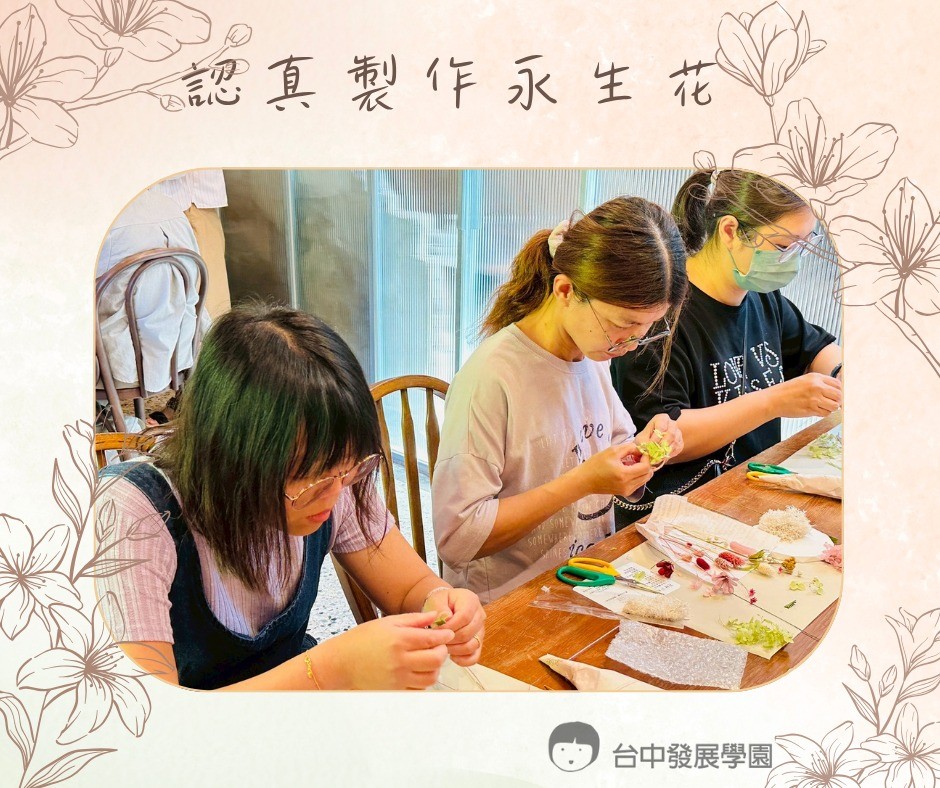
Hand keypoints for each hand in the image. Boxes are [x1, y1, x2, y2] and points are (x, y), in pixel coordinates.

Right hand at [327, 611, 453, 688]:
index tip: (448, 634)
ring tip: (429, 659)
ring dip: (435, 668)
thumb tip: (434, 617)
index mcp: (399, 640)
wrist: (340, 664)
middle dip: (442, 652)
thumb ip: (413, 620)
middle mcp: (400, 661)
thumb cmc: (361, 640)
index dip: (444, 636)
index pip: (432, 639)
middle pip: (436, 660)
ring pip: (430, 677)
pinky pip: (419, 689)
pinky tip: (418, 670)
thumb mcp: (387, 623)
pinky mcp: (395, 691)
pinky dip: (424, 680)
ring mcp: (398, 679)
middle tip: (439, 646)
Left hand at [422, 587, 485, 666]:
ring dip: (455, 649)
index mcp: (471, 601)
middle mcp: (480, 615)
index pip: (464, 617)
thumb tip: (446, 621)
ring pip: (472, 645)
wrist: (443, 606)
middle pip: (468, 632)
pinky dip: (463, 660)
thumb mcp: (437, 600)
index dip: (450, 626)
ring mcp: (480, 630)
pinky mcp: (478, 643)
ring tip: (443, 646)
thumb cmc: (440, 602)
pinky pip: (475, 656)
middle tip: (437, 640)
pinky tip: (452, 656)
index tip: (436, 630)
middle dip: (450, 639)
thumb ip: (440, 610)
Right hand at [574, 443, 653, 497]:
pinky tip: (629, 470)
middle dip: (646, 464)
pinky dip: (638, 476)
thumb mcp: (612, 451)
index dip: (646, 458)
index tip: (640, 451)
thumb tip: (639, 449)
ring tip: (633, 463)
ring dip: (642, 470)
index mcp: (624, 474)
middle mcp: (628, 485)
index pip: (646, 467)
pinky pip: (638, 483)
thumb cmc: (596, 464)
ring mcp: (627, 491)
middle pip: (648, 475)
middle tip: (638, 457)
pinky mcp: (625, 493)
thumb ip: (629, 448)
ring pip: (644, 480)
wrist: (585, 480)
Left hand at [635, 414, 683, 466]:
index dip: (655, 438)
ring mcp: (678, 433)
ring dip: (666, 451)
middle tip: (654, 453)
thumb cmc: (646, 438)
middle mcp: (672, 424)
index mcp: (662, 419)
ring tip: (657, 457)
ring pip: (675, 442)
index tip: (649, 447)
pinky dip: (670, 454)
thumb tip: (644, 449)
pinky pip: (677, 448)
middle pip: (671, 434)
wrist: (651, 443)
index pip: (661, 427)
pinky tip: (662, 457)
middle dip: (661, 446)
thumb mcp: (641, 438)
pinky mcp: (680, 442)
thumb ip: (643, 442)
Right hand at [770, 373, 841, 417]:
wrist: (774, 400)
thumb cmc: (787, 391)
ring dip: (831, 408)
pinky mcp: (811, 409)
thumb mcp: (804, 381)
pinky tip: (816, 410)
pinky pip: (826, 413)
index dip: (839, 391)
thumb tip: (835, 392)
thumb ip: (819, 384)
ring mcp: (814, 398)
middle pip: (839, 395)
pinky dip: (823, 413)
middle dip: (838, 401)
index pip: (838, 384)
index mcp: (815, 377)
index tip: (837, 395)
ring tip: (823, 407)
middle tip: (833, 403)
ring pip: (834, 406)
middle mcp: (817, 386)